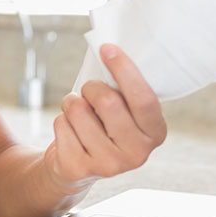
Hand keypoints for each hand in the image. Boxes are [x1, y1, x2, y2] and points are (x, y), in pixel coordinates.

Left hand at [43, 44, 166, 192]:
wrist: (78, 168)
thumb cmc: (103, 126)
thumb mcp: (124, 110)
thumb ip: (124, 89)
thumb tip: (109, 52)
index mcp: (155, 133)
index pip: (144, 98)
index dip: (125, 70)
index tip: (107, 48)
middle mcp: (138, 153)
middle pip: (108, 101)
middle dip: (92, 87)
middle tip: (89, 90)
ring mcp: (109, 164)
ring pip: (79, 110)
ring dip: (72, 103)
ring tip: (77, 113)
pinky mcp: (79, 168)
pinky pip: (61, 124)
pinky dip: (61, 120)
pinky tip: (70, 132)